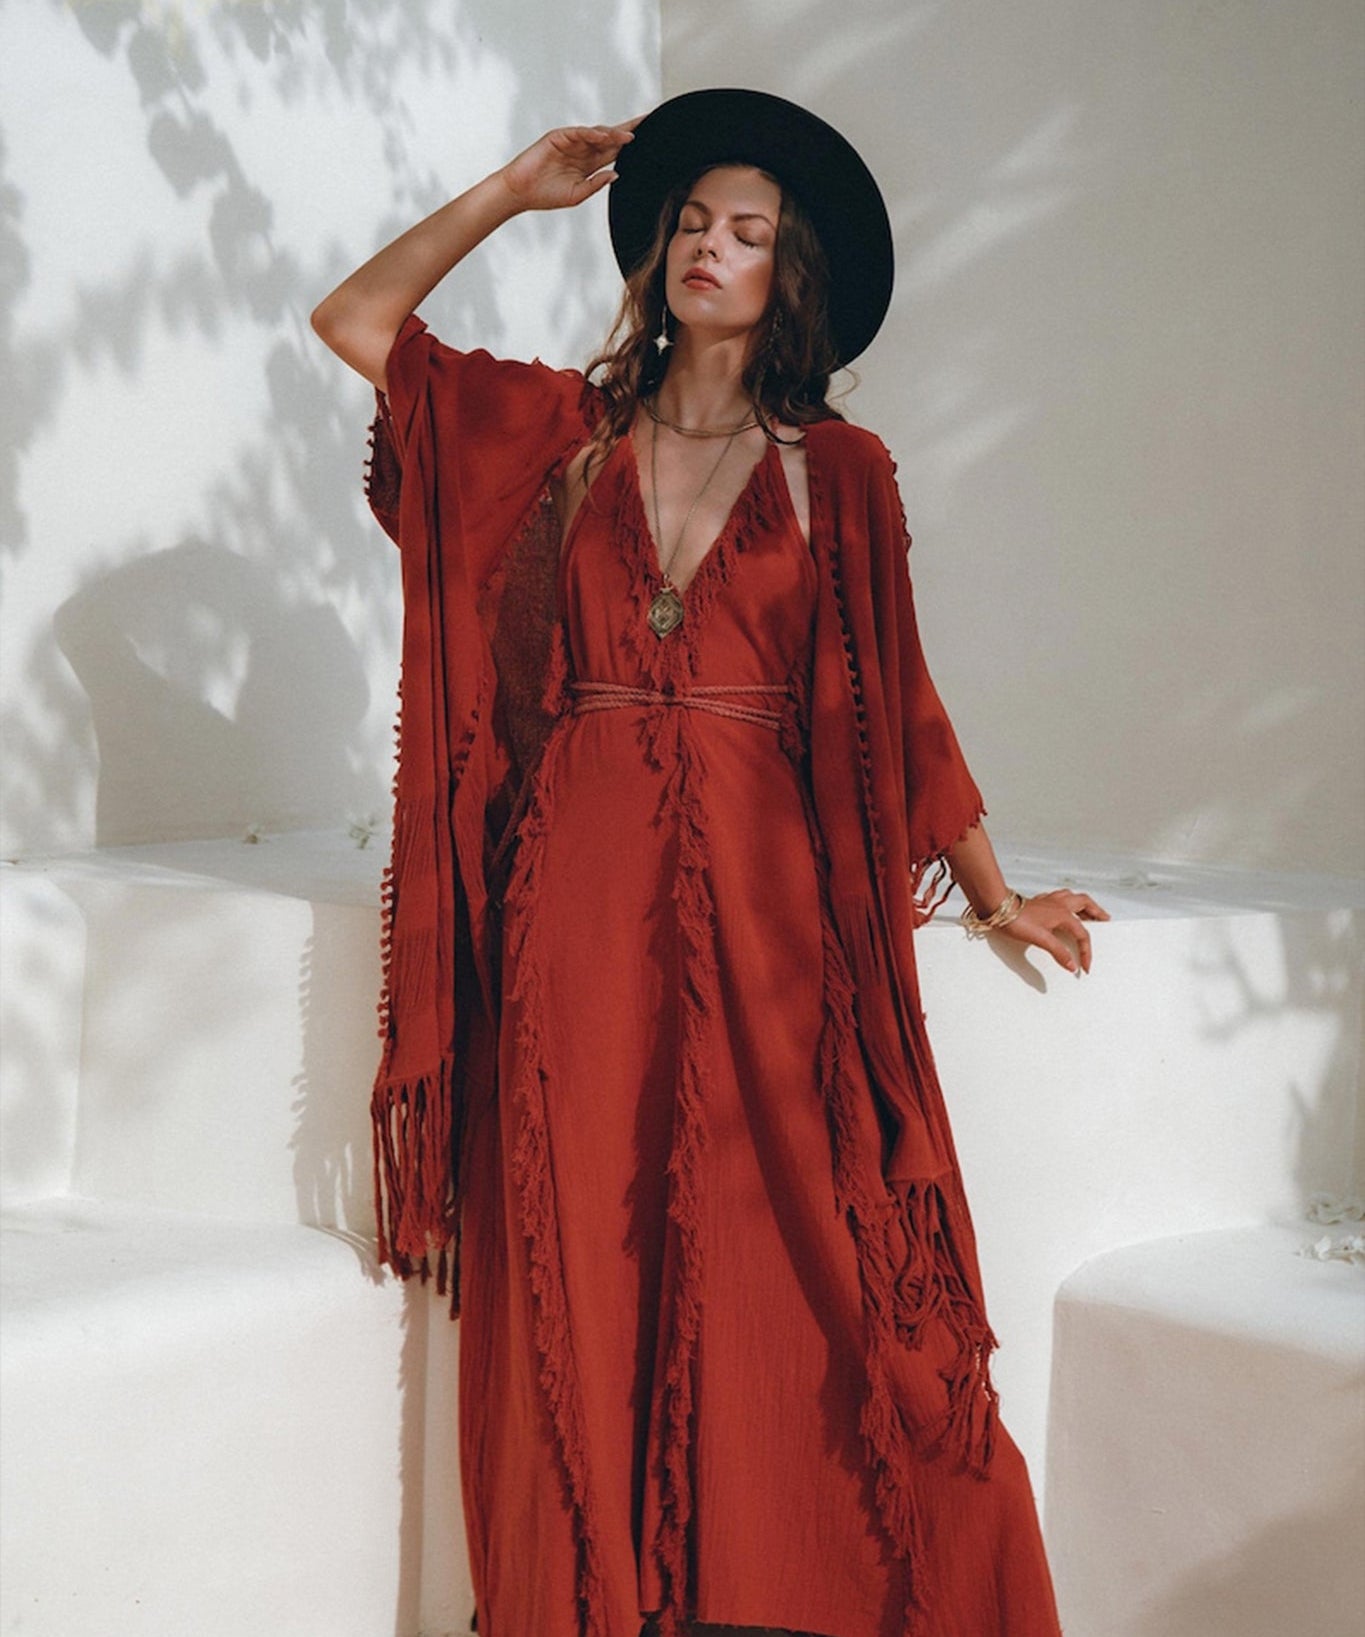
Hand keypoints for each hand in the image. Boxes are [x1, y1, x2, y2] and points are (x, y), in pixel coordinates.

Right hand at [499, 119, 641, 211]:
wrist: (521, 192)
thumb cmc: (546, 195)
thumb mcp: (577, 195)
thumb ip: (596, 184)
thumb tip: (616, 174)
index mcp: (589, 164)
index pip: (614, 151)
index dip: (630, 145)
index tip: (650, 139)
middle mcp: (582, 150)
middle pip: (610, 137)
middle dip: (629, 130)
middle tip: (649, 121)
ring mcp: (571, 142)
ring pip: (597, 133)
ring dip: (614, 134)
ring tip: (630, 137)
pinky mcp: (558, 137)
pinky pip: (578, 133)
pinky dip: (591, 134)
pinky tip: (604, 137)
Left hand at [995, 889, 1109, 974]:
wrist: (997, 907)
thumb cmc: (1016, 920)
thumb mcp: (1040, 939)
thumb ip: (1058, 952)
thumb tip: (1072, 965)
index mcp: (1063, 913)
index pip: (1082, 934)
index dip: (1086, 952)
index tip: (1085, 967)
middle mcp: (1059, 904)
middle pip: (1086, 904)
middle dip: (1097, 912)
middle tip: (1105, 920)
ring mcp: (1048, 901)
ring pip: (1073, 898)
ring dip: (1084, 904)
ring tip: (1089, 912)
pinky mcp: (1038, 901)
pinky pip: (1059, 898)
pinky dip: (1067, 902)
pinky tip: (1063, 907)